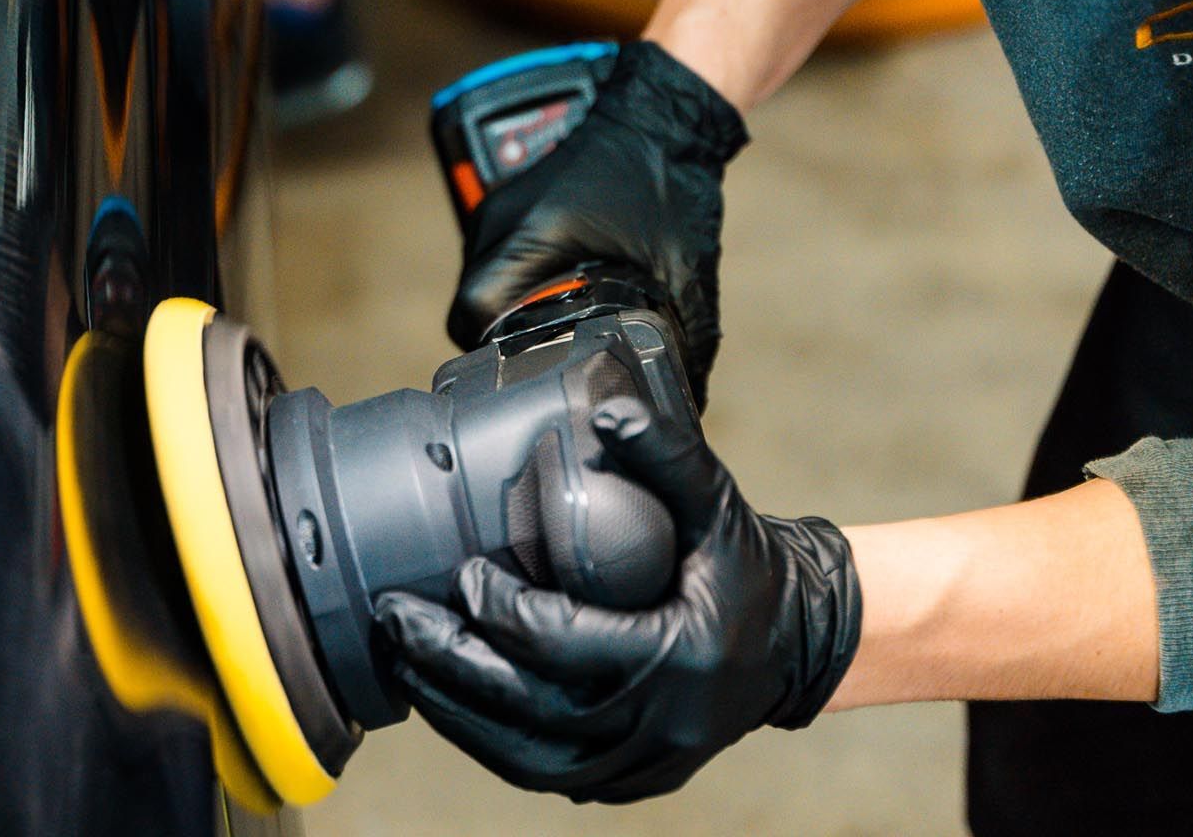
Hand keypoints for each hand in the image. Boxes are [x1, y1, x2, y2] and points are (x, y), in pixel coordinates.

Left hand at [376, 396, 860, 803]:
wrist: (794, 641)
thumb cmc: (746, 569)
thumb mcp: (718, 506)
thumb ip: (667, 456)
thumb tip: (611, 411)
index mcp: (684, 658)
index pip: (566, 644)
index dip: (502, 611)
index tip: (462, 573)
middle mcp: (664, 726)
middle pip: (531, 708)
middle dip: (450, 662)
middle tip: (397, 618)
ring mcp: (646, 765)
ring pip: (525, 756)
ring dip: (453, 709)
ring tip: (402, 659)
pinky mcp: (629, 782)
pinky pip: (541, 772)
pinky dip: (485, 739)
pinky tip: (444, 698)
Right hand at [449, 42, 745, 405]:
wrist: (664, 111)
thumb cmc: (667, 175)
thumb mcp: (682, 268)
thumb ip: (688, 336)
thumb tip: (689, 389)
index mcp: (530, 236)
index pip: (474, 315)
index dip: (493, 352)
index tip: (523, 368)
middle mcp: (501, 219)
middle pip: (472, 302)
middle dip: (503, 333)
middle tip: (543, 348)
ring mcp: (498, 204)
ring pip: (482, 278)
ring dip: (508, 302)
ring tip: (551, 315)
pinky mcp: (507, 198)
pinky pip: (495, 252)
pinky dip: (516, 274)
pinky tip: (554, 280)